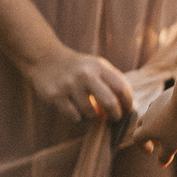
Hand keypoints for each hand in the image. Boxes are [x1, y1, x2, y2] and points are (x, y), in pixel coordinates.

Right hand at [20, 42, 136, 126]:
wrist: (45, 58)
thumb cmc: (78, 67)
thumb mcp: (97, 66)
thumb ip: (112, 82)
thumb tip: (130, 107)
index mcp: (99, 66)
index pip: (121, 88)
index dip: (127, 103)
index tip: (127, 110)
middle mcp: (85, 75)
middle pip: (109, 102)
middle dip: (115, 115)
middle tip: (114, 118)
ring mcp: (69, 85)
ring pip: (90, 113)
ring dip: (93, 116)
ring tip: (90, 110)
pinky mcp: (55, 96)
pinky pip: (74, 117)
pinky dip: (78, 117)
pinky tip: (75, 109)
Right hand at [129, 87, 176, 164]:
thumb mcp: (172, 146)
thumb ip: (165, 156)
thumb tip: (160, 164)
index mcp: (145, 129)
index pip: (137, 139)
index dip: (142, 146)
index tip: (151, 151)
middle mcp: (147, 116)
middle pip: (141, 125)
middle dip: (147, 134)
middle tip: (159, 141)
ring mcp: (155, 104)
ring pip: (151, 114)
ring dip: (156, 123)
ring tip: (170, 129)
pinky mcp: (164, 96)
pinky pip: (161, 106)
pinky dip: (165, 113)